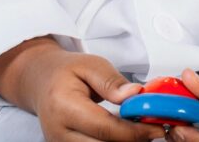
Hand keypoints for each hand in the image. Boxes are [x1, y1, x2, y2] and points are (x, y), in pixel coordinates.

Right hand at [11, 45, 166, 141]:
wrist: (42, 82)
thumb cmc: (65, 72)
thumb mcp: (90, 64)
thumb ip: (112, 81)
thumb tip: (136, 95)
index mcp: (63, 106)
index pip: (105, 128)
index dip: (134, 131)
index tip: (156, 127)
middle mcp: (59, 132)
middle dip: (133, 140)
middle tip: (153, 129)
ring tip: (140, 129)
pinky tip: (126, 133)